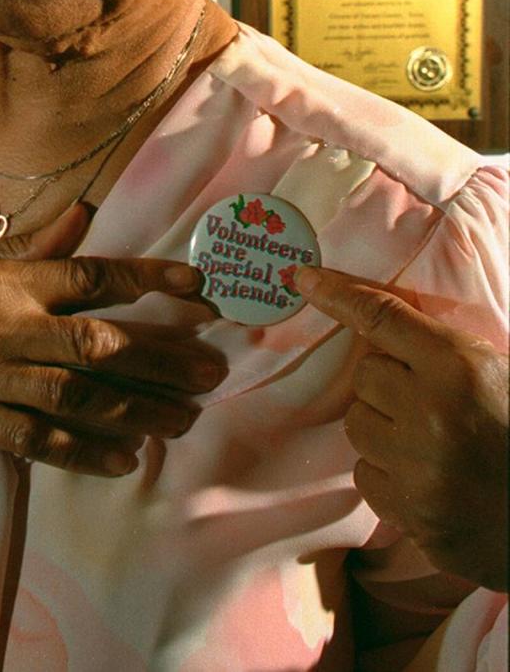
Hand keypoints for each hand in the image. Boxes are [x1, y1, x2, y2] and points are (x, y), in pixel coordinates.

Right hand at [0, 205, 223, 476]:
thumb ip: (30, 242)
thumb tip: (85, 212)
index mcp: (4, 278)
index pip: (91, 277)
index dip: (150, 282)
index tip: (198, 290)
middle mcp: (3, 328)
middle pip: (99, 346)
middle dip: (162, 358)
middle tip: (211, 370)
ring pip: (78, 399)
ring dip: (138, 411)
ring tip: (183, 419)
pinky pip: (39, 441)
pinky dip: (85, 452)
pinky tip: (126, 458)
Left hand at [295, 265, 508, 590]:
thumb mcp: (496, 370)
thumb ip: (440, 349)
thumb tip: (375, 324)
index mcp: (458, 367)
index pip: (381, 317)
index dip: (338, 295)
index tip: (304, 280)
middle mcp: (430, 414)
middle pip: (363, 377)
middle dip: (385, 384)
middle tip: (423, 399)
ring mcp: (418, 469)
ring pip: (358, 426)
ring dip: (382, 428)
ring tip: (428, 441)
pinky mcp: (412, 515)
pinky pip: (366, 476)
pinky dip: (387, 474)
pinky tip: (425, 477)